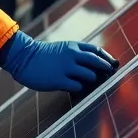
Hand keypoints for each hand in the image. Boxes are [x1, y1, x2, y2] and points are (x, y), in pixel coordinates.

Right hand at [0, 31, 118, 92]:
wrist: (23, 58)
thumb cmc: (43, 55)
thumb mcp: (61, 49)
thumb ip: (76, 54)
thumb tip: (93, 65)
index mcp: (73, 46)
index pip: (96, 50)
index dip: (107, 58)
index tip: (113, 64)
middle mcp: (72, 55)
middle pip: (97, 62)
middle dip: (106, 70)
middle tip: (109, 76)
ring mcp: (66, 68)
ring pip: (90, 76)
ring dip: (93, 81)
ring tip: (91, 85)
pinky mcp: (59, 80)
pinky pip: (78, 86)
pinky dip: (80, 89)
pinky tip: (77, 90)